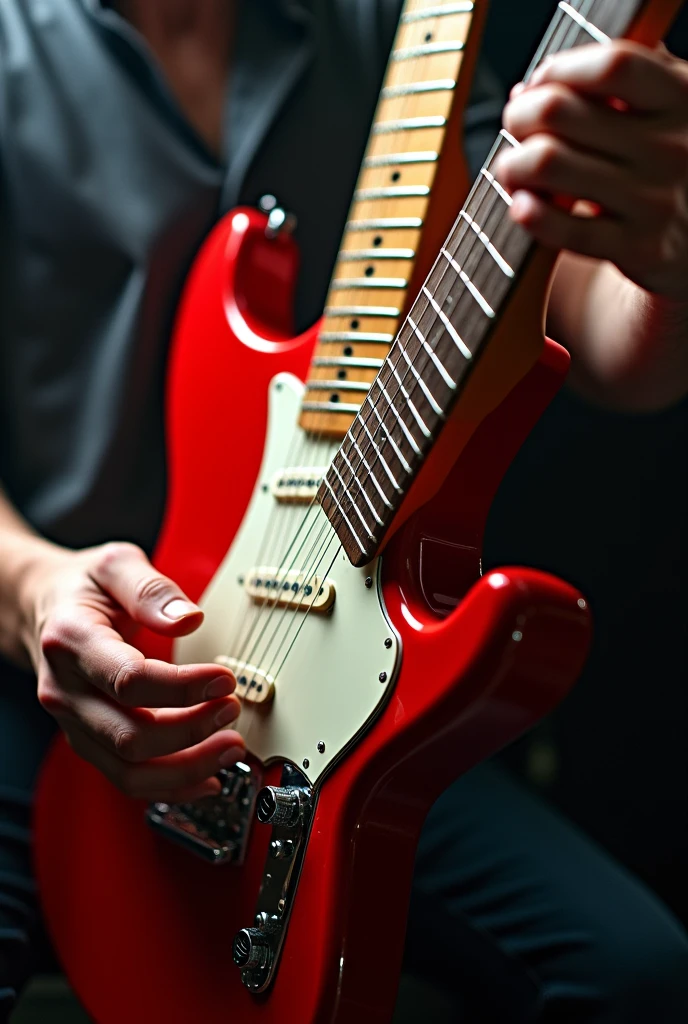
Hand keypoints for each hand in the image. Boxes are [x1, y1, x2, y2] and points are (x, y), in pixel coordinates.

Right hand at [20, 541, 243, 802]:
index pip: (129, 679)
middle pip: (130, 735)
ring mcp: (74, 723)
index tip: (225, 678)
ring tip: (230, 748)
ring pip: (128, 770)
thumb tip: (188, 617)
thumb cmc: (85, 588)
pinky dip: (171, 787)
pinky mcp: (89, 741)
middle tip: (232, 708)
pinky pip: (127, 779)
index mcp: (70, 641)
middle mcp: (65, 691)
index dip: (183, 686)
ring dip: (187, 768)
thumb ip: (151, 589)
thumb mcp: (116, 564)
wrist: (46, 608)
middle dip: (191, 730)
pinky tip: (208, 778)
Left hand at [495, 42, 687, 300]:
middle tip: (516, 129)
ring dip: (514, 165)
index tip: (540, 83)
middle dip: (520, 116)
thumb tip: (528, 90)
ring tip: (514, 170)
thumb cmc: (673, 165)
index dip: (560, 70)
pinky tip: (523, 205)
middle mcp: (674, 146)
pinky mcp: (640, 249)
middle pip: (560, 112)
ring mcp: (657, 200)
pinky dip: (530, 214)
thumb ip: (615, 88)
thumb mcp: (667, 111)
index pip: (610, 67)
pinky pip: (565, 229)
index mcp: (684, 98)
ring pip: (548, 164)